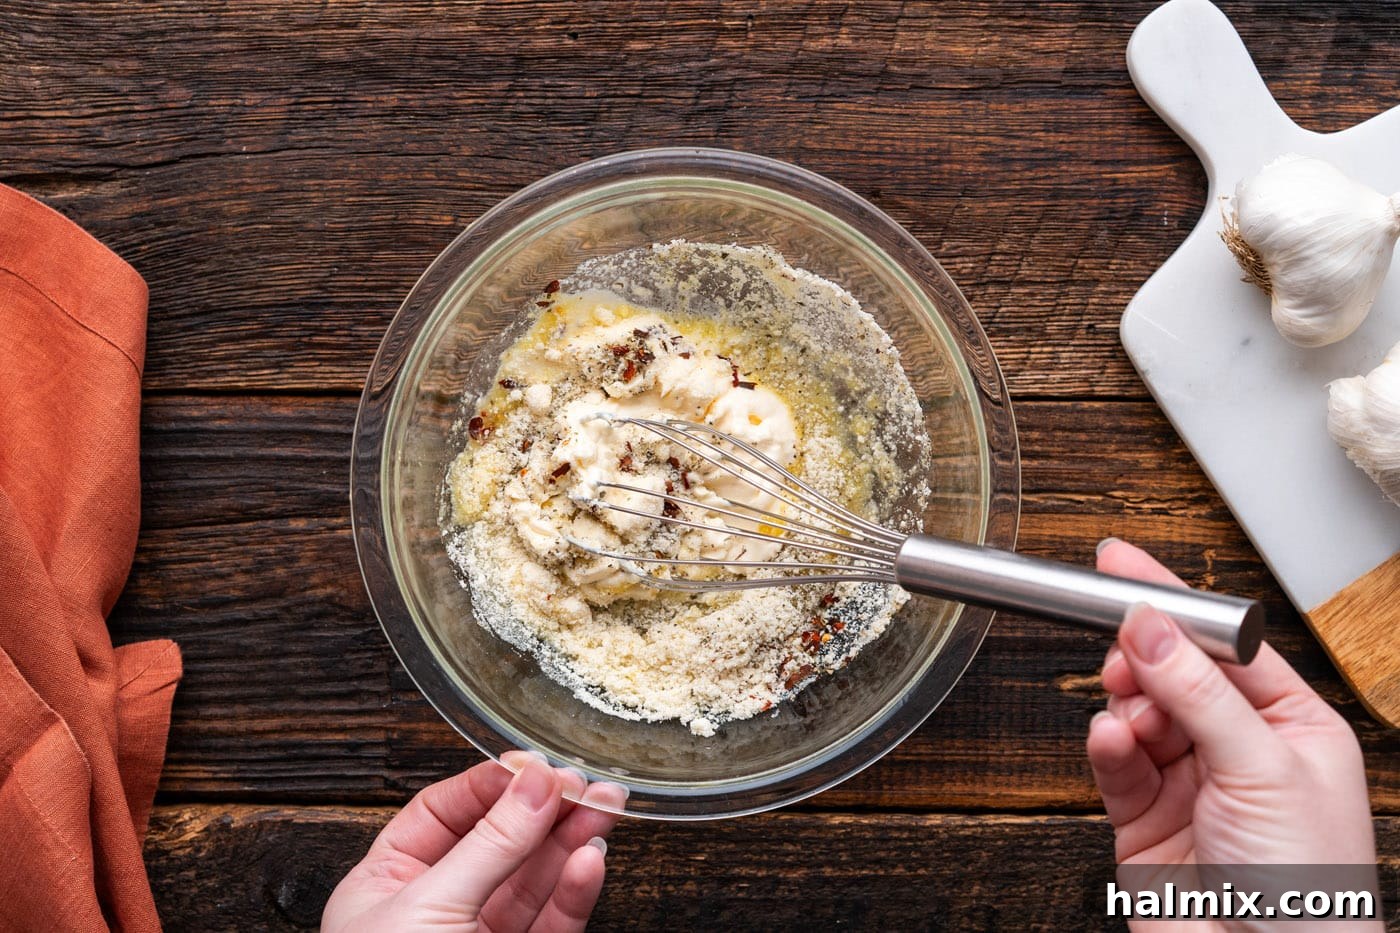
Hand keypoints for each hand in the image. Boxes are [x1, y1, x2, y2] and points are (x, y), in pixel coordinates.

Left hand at [323, 751, 626, 932]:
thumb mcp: (430, 908)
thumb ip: (490, 844)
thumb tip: (533, 782)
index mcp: (385, 886)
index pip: (443, 813)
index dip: (492, 785)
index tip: (536, 766)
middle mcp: (434, 910)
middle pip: (499, 842)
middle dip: (546, 810)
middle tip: (588, 783)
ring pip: (534, 880)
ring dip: (571, 841)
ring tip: (606, 807)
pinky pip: (552, 921)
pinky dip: (574, 890)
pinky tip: (590, 860)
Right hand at [1087, 540, 1377, 926]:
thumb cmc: (1306, 890)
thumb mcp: (1262, 769)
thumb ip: (1197, 691)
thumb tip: (1150, 623)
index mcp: (1291, 724)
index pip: (1224, 643)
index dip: (1173, 601)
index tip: (1122, 565)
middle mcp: (1238, 747)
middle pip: (1170, 670)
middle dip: (1140, 657)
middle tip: (1118, 648)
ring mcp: (1188, 780)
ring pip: (1134, 710)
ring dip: (1123, 705)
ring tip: (1126, 715)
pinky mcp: (1143, 814)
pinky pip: (1114, 760)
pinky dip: (1106, 746)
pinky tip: (1111, 744)